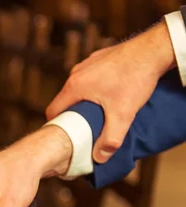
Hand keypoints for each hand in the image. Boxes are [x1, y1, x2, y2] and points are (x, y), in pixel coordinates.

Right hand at [46, 22, 175, 162]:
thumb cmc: (135, 78)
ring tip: (101, 110)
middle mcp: (76, 73)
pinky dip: (95, 87)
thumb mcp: (123, 114)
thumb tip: (100, 157)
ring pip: (78, 88)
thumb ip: (110, 138)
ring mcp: (87, 64)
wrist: (153, 49)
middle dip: (73, 114)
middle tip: (86, 127)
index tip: (65, 135)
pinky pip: (89, 77)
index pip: (53, 110)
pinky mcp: (98, 58)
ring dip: (84, 100)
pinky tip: (112, 91)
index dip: (56, 125)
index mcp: (74, 86)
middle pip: (65, 100)